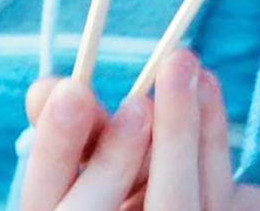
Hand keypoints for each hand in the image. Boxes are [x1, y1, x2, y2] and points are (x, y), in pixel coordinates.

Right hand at [21, 50, 259, 210]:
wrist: (176, 198)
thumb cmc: (115, 169)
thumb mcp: (85, 148)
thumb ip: (66, 121)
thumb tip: (44, 88)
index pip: (43, 193)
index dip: (55, 145)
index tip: (73, 89)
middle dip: (117, 155)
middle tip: (137, 103)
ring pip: (172, 201)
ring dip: (178, 129)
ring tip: (180, 63)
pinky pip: (215, 189)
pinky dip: (210, 133)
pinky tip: (205, 83)